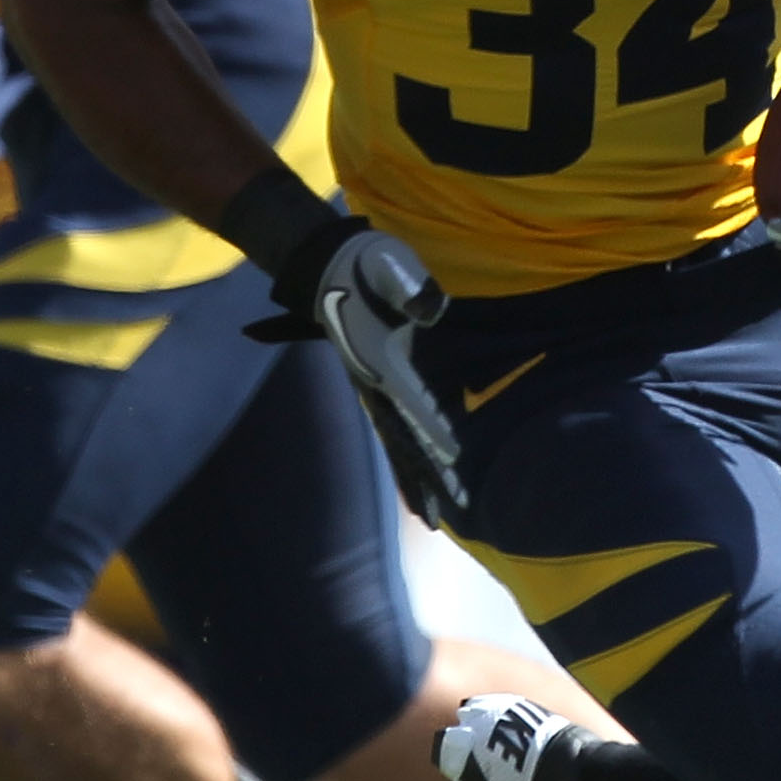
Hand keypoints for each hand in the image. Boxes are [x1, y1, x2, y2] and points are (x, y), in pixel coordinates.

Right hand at [255, 219, 466, 521]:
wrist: (326, 266)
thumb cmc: (362, 263)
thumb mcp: (389, 265)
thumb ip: (410, 287)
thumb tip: (432, 311)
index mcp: (382, 357)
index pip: (412, 398)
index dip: (434, 426)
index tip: (454, 457)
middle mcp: (376, 382)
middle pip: (403, 435)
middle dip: (426, 471)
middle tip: (452, 509)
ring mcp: (374, 388)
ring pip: (396, 441)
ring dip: (414, 477)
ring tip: (433, 516)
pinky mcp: (377, 386)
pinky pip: (392, 431)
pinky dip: (404, 459)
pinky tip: (416, 480)